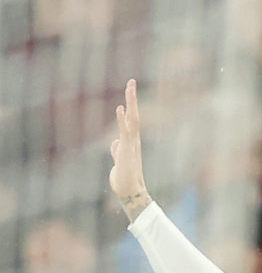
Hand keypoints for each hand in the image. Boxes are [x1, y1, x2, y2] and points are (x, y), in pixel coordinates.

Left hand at [109, 80, 151, 219]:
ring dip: (131, 104)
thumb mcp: (118, 160)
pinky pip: (125, 131)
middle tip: (131, 81)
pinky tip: (120, 108)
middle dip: (132, 98)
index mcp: (131, 141)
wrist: (129, 191)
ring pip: (132, 120)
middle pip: (134, 114)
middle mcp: (134, 140)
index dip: (130, 104)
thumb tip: (115, 142)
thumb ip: (117, 149)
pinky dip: (123, 119)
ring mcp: (131, 144)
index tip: (129, 89)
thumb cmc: (124, 177)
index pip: (132, 119)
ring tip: (129, 88)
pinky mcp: (127, 150)